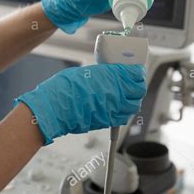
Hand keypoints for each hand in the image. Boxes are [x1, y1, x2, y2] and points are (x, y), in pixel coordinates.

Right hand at [15, 64, 146, 144]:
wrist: (54, 108)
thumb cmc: (64, 88)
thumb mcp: (85, 72)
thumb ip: (102, 74)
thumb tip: (107, 76)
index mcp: (112, 76)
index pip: (136, 73)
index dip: (137, 72)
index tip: (135, 71)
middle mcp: (117, 92)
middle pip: (139, 90)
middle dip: (136, 86)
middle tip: (131, 84)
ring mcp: (114, 108)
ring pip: (133, 106)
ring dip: (131, 101)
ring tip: (123, 97)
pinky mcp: (108, 121)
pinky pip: (122, 117)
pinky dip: (121, 113)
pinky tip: (114, 108)